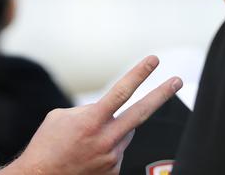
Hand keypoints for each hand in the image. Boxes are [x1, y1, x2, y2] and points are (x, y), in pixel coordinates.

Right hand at [2, 55, 181, 174]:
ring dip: (114, 128)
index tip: (153, 61)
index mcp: (91, 120)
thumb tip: (105, 111)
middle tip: (177, 81)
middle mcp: (106, 139)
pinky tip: (87, 152)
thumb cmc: (46, 144)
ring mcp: (112, 157)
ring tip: (87, 138)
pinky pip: (117, 150)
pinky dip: (106, 146)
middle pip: (141, 113)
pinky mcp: (113, 171)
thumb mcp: (60, 117)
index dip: (138, 74)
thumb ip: (87, 110)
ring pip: (125, 133)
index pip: (121, 92)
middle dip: (161, 95)